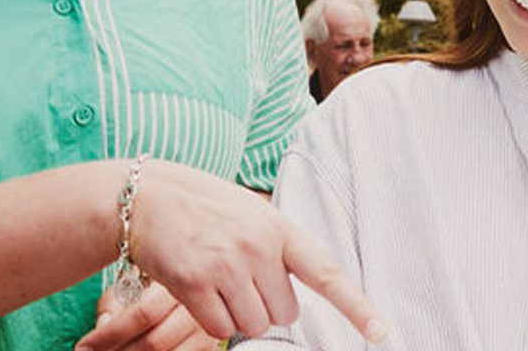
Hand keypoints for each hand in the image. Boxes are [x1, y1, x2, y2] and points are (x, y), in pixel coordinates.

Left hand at [77, 281, 221, 350]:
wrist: (194, 278)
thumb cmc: (151, 287)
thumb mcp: (130, 287)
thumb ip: (114, 305)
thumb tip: (104, 327)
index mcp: (180, 282)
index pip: (142, 314)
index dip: (108, 336)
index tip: (83, 348)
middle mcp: (199, 306)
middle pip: (155, 342)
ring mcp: (208, 331)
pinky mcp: (211, 348)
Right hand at [110, 160, 385, 344]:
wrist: (147, 197)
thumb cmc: (206, 208)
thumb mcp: (253, 213)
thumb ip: (279, 247)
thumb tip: (296, 294)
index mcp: (280, 228)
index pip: (327, 273)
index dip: (356, 306)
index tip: (380, 331)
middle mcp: (258, 247)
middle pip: (285, 313)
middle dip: (268, 307)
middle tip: (244, 281)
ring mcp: (226, 265)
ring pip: (254, 325)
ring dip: (240, 316)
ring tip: (221, 283)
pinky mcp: (194, 282)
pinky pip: (220, 327)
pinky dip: (214, 320)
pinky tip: (201, 293)